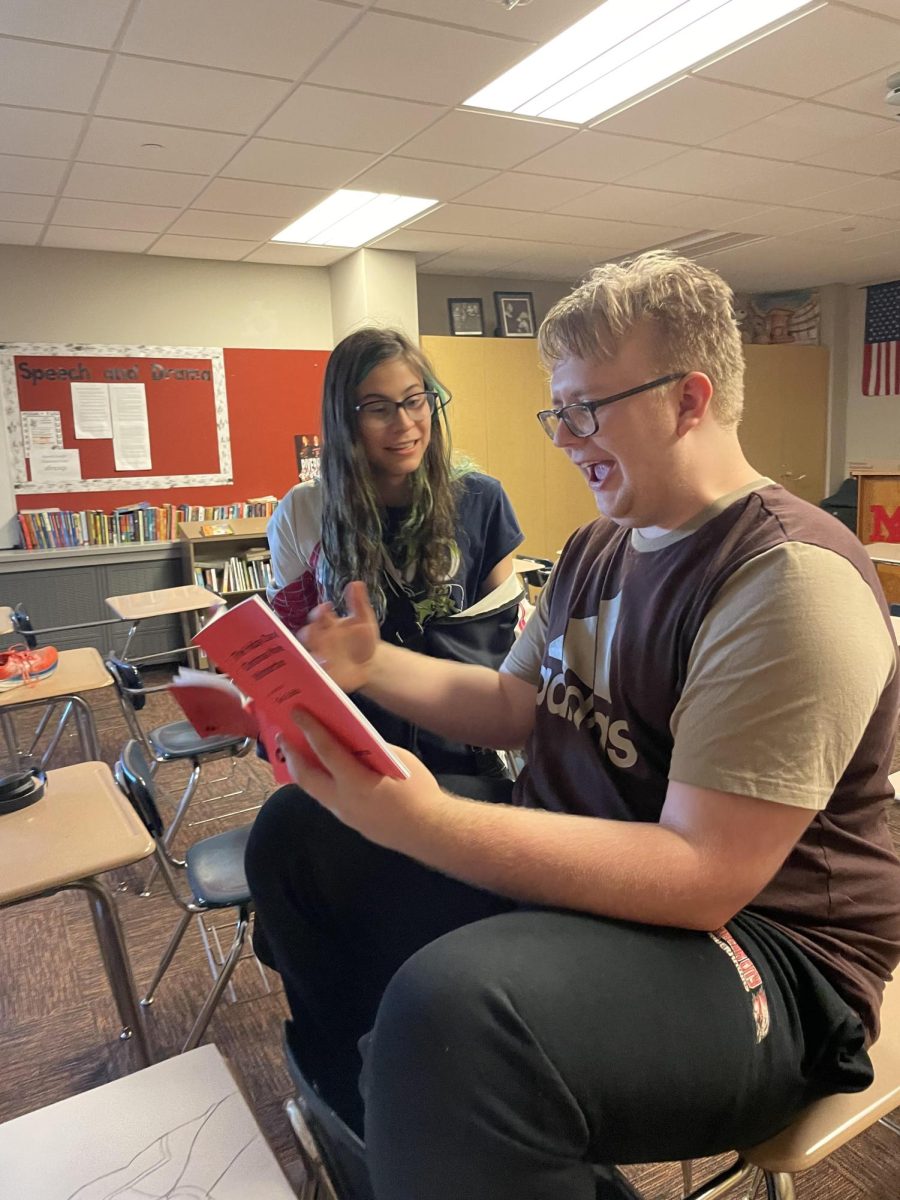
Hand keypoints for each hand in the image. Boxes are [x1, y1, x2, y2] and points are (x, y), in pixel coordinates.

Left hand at [277, 711, 440, 848]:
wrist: (429, 831)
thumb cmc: (418, 791)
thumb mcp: (396, 760)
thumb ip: (372, 750)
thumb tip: (355, 740)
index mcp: (355, 781)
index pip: (325, 750)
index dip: (309, 728)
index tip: (296, 713)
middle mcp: (342, 800)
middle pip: (306, 776)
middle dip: (292, 754)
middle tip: (283, 735)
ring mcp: (344, 814)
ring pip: (313, 791)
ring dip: (302, 771)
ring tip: (297, 754)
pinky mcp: (350, 822)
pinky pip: (327, 799)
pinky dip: (319, 783)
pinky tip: (323, 775)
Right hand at [299, 580, 379, 692]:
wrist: (371, 662)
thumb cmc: (362, 638)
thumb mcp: (363, 619)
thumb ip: (358, 602)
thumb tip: (356, 583)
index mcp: (327, 624)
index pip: (318, 615)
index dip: (320, 611)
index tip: (326, 608)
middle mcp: (320, 640)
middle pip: (307, 635)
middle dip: (309, 632)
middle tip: (316, 630)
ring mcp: (320, 657)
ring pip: (307, 655)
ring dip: (312, 655)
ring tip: (322, 656)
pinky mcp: (324, 674)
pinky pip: (316, 674)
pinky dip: (319, 672)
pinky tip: (328, 671)